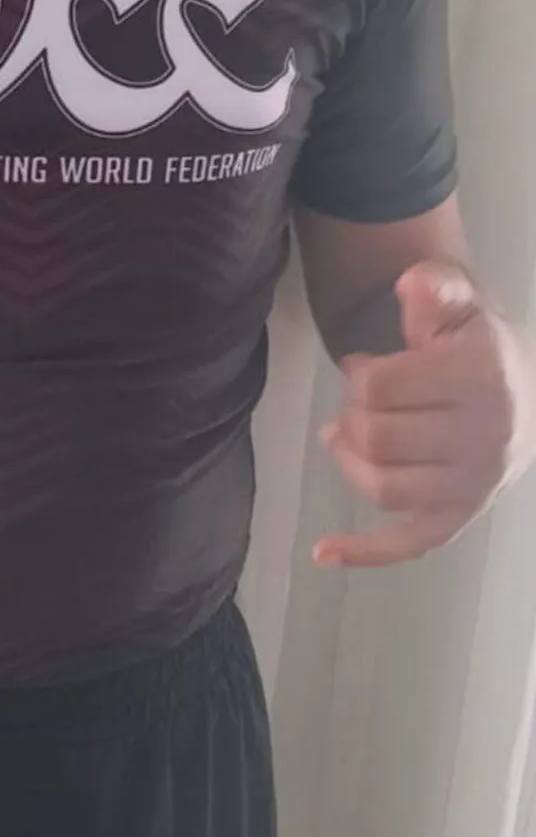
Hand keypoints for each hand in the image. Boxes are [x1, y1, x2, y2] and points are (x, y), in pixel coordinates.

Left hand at [313, 259, 532, 568]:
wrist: (531, 397)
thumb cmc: (481, 346)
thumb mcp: (463, 302)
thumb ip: (437, 285)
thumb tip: (409, 284)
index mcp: (480, 377)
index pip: (380, 387)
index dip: (357, 374)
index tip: (362, 365)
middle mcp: (483, 436)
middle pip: (377, 437)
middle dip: (352, 415)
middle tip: (356, 401)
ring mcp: (473, 484)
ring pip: (383, 486)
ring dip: (347, 460)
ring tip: (340, 437)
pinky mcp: (461, 517)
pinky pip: (410, 543)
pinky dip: (365, 551)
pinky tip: (322, 553)